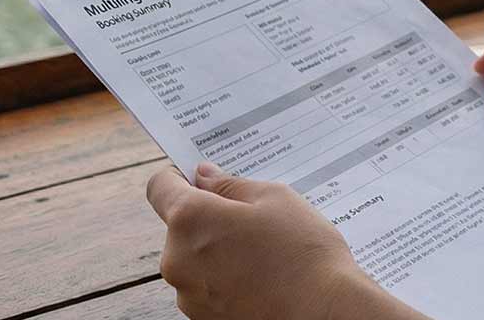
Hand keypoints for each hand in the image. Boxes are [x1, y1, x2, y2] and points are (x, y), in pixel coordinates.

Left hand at [145, 162, 428, 319]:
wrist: (322, 314)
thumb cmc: (302, 252)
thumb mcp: (275, 199)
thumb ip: (230, 185)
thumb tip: (203, 176)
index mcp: (190, 219)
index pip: (161, 187)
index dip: (179, 177)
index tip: (203, 180)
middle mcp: (177, 258)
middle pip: (181, 226)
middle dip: (210, 218)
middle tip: (254, 220)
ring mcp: (187, 294)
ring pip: (195, 257)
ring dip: (218, 250)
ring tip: (264, 254)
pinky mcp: (201, 317)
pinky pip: (206, 285)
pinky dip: (225, 278)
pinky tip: (261, 278)